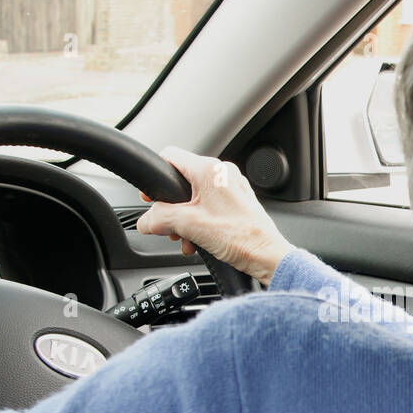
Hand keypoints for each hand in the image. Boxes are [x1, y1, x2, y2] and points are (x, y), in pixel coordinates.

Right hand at [137, 146, 293, 285]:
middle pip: (182, 181)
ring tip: (185, 238)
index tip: (149, 195)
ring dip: (185, 218)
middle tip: (167, 225)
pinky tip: (198, 240)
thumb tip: (145, 221)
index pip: (170, 156)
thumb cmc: (240, 237)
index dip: (155, 175)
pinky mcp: (238, 202)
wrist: (267, 256)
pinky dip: (200, 221)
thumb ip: (160, 219)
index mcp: (209, 169)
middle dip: (171, 207)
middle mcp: (222, 173)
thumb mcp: (188, 225)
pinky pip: (210, 205)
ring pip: (196, 196)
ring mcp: (232, 187)